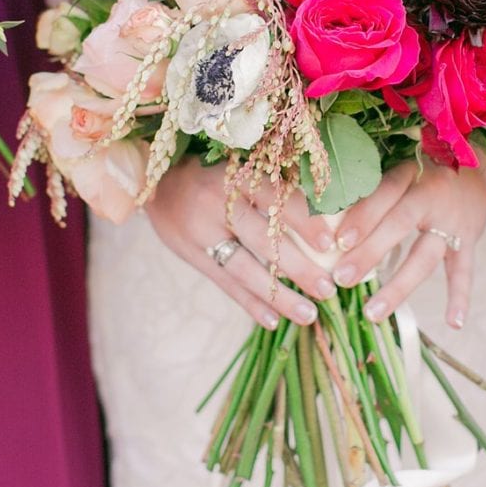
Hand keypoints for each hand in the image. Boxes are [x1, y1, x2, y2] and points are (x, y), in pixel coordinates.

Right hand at [146, 156, 330, 328]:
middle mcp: (217, 202)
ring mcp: (201, 231)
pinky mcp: (190, 253)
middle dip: (299, 268)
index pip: (275, 198)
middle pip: (263, 240)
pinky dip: (249, 303)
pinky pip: (224, 283)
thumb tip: (324, 205)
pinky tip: (273, 322)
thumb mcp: (238, 164)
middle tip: (327, 289)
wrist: (155, 179)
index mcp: (236, 174)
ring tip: (308, 315)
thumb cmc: (212, 170)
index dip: (303, 220)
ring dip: (279, 296)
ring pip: (245, 269)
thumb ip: (271, 181)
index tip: (330, 244)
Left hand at [328, 162, 485, 328]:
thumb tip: (322, 220)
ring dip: (399, 286)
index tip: (337, 242)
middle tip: (342, 279)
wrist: (477, 168)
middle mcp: (431, 195)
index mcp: (408, 174)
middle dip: (369, 253)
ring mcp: (453, 220)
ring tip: (373, 313)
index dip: (362, 216)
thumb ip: (368, 190)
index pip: (384, 192)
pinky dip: (460, 297)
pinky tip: (454, 323)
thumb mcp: (398, 169)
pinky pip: (464, 270)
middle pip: (399, 224)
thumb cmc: (421, 173)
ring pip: (425, 256)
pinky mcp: (470, 239)